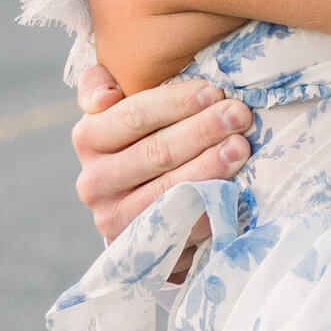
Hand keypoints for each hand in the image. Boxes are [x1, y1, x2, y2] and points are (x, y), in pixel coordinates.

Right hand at [73, 63, 252, 243]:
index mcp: (89, 139)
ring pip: (169, 188)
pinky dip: (210, 204)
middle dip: (203, 131)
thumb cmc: (141, 140)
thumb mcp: (119, 108)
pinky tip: (235, 189)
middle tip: (239, 115)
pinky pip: (182, 223)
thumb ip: (103, 85)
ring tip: (242, 146)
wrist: (141, 204)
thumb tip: (104, 98)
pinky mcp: (142, 245)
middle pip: (156, 152)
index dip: (176, 103)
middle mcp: (94, 181)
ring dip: (210, 166)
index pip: (134, 116)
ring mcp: (116, 218)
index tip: (214, 91)